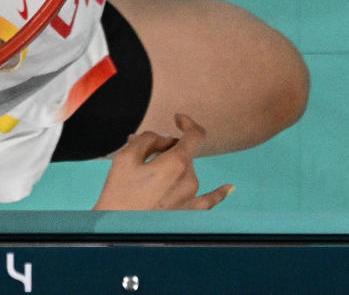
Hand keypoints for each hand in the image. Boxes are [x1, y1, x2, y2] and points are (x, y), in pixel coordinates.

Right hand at [92, 115, 234, 209]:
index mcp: (176, 163)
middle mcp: (189, 180)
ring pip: (186, 172)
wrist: (118, 230)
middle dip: (165, 149)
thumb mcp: (126, 157)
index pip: (194, 135)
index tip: (177, 119)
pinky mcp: (190, 214)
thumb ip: (147, 140)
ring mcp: (192, 198)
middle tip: (140, 153)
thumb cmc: (119, 193)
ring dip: (172, 167)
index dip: (187, 123)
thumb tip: (162, 139)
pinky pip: (209, 200)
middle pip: (183, 153)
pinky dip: (219, 192)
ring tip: (145, 174)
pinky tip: (230, 188)